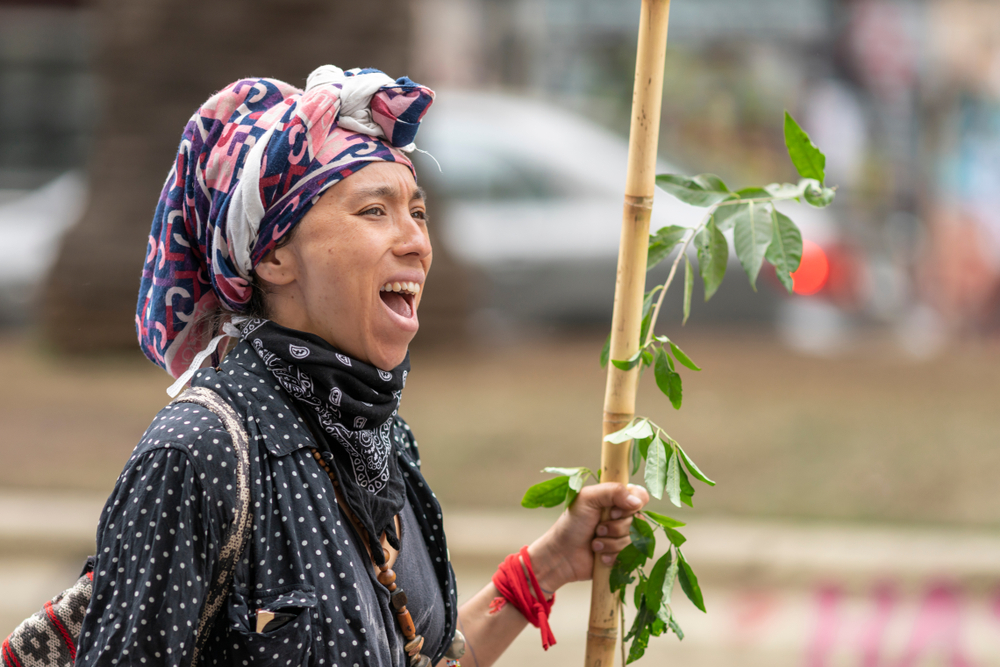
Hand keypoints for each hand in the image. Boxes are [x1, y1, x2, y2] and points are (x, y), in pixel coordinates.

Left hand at [527, 482, 649, 593]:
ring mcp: (622, 536)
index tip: (614, 511)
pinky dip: (613, 555)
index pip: (640, 497)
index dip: (632, 505)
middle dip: (616, 527)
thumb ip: (612, 491)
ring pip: (634, 539)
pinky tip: (600, 556)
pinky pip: (630, 556)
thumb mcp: (587, 498)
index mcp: (615, 499)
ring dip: (612, 543)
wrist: (561, 555)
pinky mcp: (622, 555)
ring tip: (595, 543)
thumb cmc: (571, 524)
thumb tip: (637, 502)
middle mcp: (622, 517)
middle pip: (639, 520)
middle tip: (597, 529)